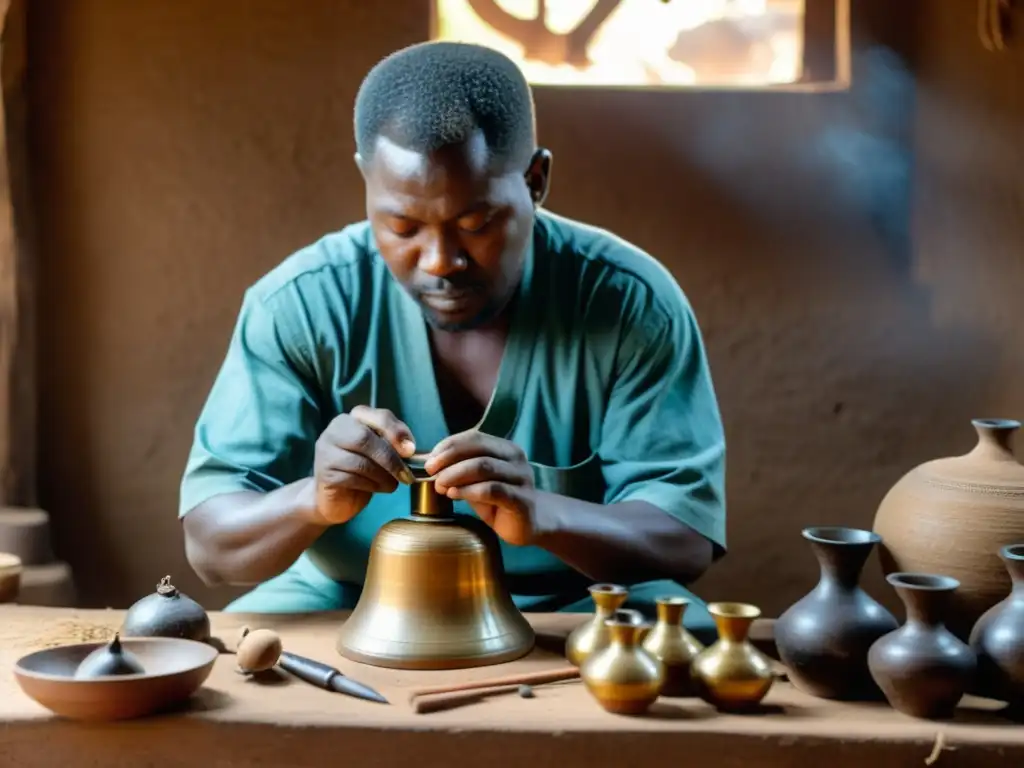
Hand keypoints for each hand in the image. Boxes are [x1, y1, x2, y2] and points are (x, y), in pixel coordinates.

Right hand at [312, 406, 415, 524]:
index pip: (378, 416)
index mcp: (353, 419)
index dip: (396, 432)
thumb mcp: (381, 453)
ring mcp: (326, 452)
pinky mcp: (324, 474)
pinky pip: (353, 479)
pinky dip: (371, 486)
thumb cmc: (363, 471)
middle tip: (406, 475)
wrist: (337, 498)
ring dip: (383, 476)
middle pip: (365, 438)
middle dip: (390, 458)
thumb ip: (394, 444)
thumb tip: (409, 448)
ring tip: (391, 484)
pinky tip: (376, 488)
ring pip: (360, 461)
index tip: (411, 450)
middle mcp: (335, 431)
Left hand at [425, 430, 538, 545]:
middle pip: (478, 449)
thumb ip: (459, 470)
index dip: (449, 445)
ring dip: (456, 474)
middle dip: (449, 458)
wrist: (530, 524)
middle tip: (431, 471)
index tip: (429, 459)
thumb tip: (430, 465)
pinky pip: (492, 490)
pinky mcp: (522, 500)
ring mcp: (521, 478)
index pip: (474, 437)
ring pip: (484, 467)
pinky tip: (454, 494)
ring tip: (439, 484)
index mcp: (505, 448)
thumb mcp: (477, 482)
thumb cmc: (499, 500)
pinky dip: (468, 490)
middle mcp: (516, 458)